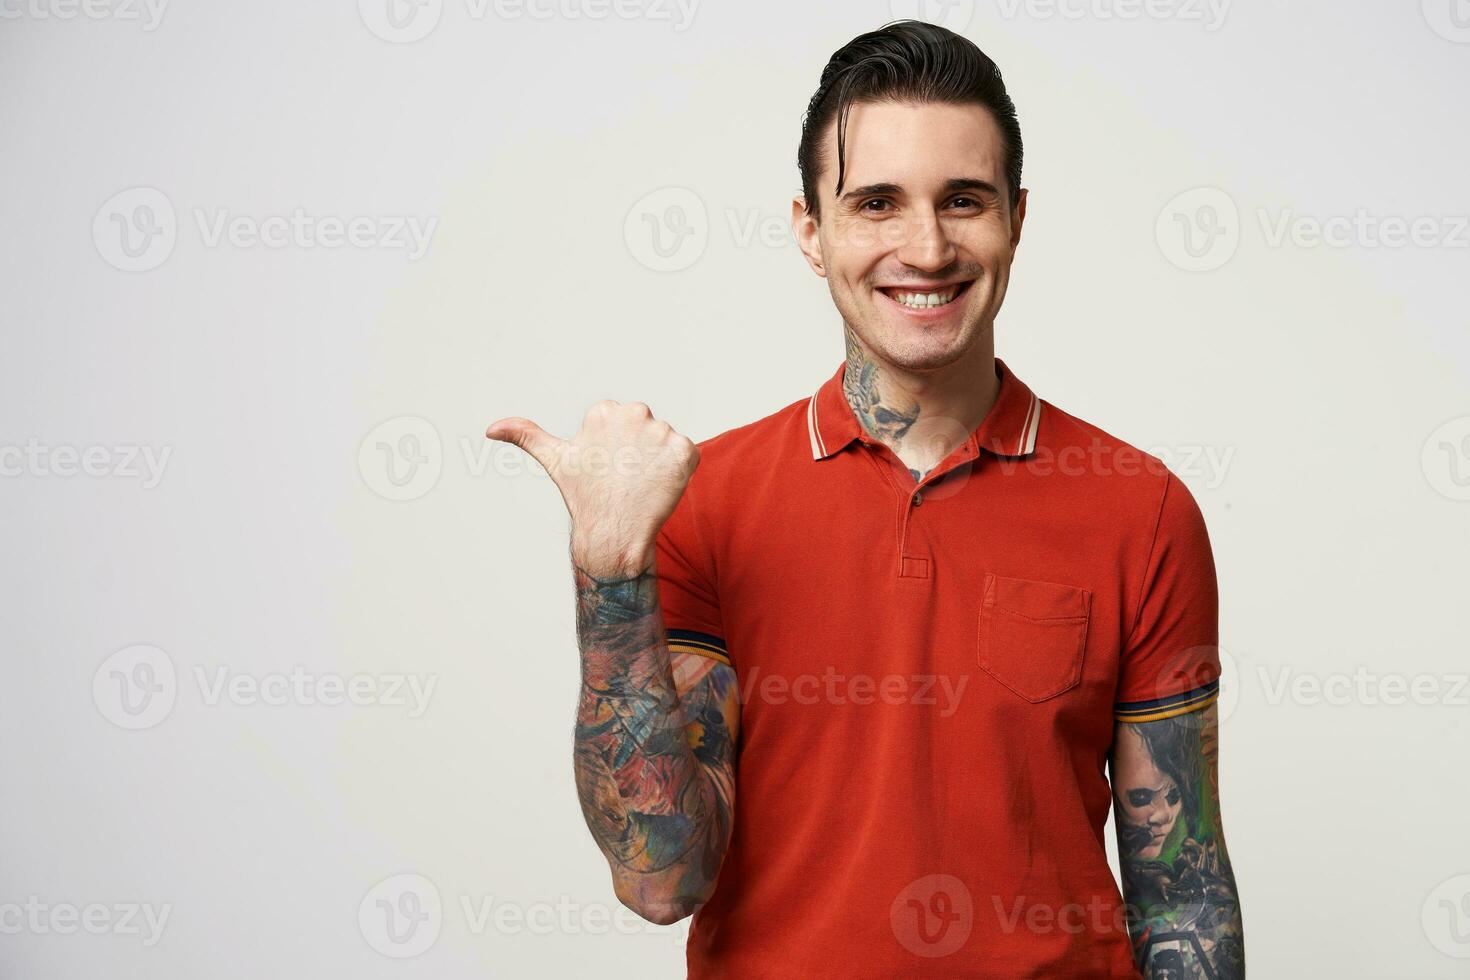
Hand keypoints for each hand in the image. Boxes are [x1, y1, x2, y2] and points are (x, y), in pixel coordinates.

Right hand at [485, 401, 699, 576]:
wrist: (614, 533)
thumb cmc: (584, 497)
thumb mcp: (556, 460)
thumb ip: (526, 435)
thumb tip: (490, 428)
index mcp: (604, 409)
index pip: (622, 422)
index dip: (617, 449)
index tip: (608, 469)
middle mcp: (634, 413)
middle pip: (646, 429)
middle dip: (639, 451)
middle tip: (625, 479)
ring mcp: (661, 432)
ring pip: (665, 443)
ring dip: (658, 462)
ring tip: (640, 484)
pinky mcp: (685, 451)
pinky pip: (686, 455)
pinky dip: (678, 471)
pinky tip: (660, 486)